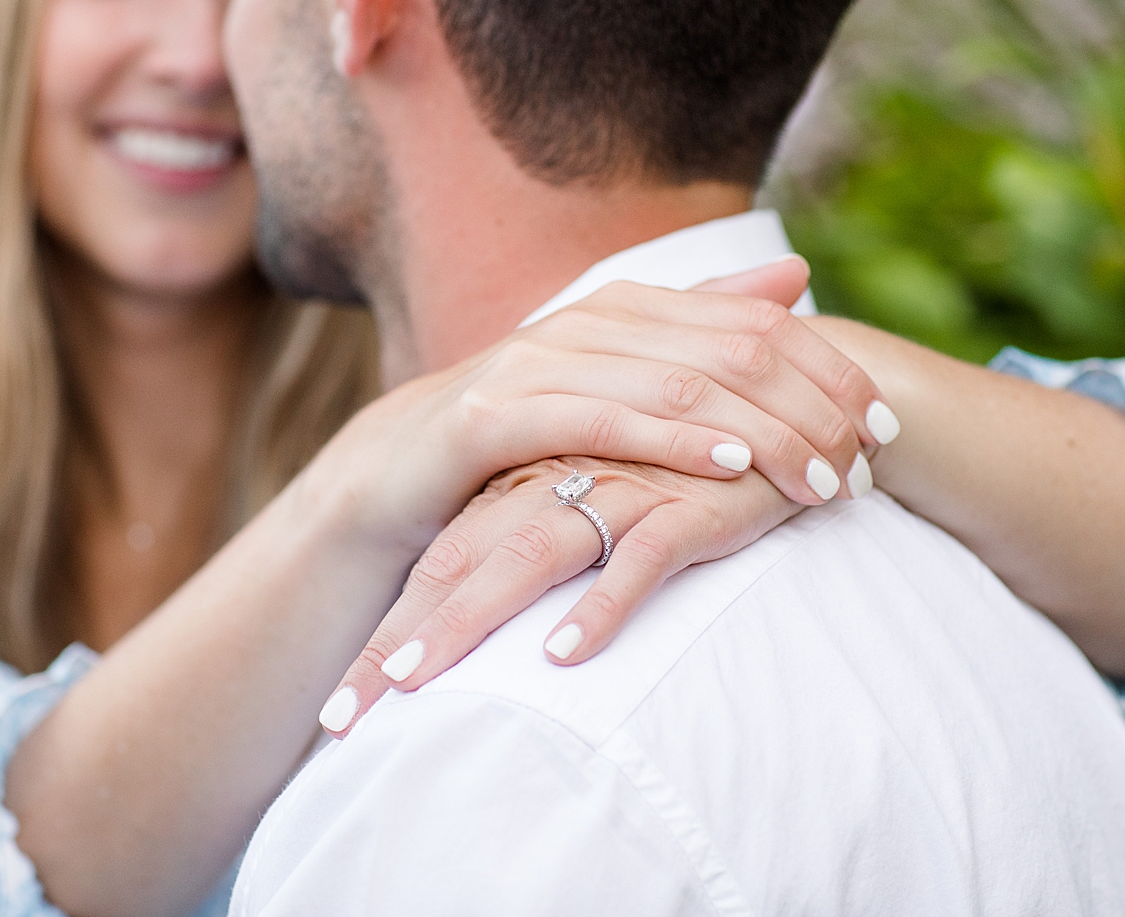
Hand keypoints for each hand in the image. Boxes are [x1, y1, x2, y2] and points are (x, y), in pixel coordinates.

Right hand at [310, 258, 896, 563]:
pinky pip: (603, 422)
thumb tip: (797, 276)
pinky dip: (674, 441)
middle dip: (815, 410)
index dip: (833, 373)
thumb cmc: (522, 436)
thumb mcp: (620, 383)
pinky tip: (731, 464)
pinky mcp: (497, 412)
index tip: (889, 428)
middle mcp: (593, 321)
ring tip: (824, 477)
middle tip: (871, 465)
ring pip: (681, 385)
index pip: (760, 326)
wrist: (397, 472)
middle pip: (736, 352)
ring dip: (765, 434)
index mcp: (631, 308)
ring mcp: (542, 360)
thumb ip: (704, 328)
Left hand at [322, 457, 798, 733]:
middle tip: (343, 718)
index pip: (439, 559)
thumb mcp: (602, 506)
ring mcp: (618, 488)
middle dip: (398, 642)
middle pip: (457, 564)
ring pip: (525, 557)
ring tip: (415, 686)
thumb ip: (541, 540)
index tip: (339, 711)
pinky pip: (639, 557)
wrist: (785, 404)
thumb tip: (489, 621)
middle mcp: (557, 481)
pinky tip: (564, 656)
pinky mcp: (687, 503)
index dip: (391, 629)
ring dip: (466, 624)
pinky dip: (602, 606)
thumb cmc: (686, 470)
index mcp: (528, 482)